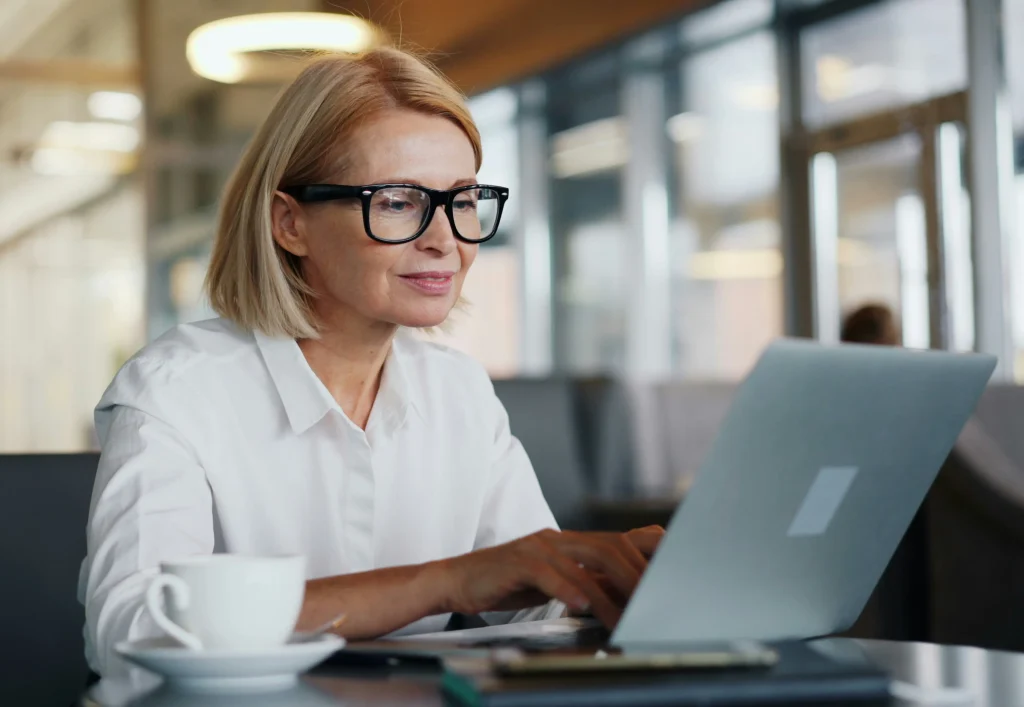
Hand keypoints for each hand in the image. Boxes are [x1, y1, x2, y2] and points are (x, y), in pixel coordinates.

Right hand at [435, 525, 664, 629]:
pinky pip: (547, 572)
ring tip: (626, 616)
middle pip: (611, 547)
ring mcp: (538, 546)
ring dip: (609, 591)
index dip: (650, 551)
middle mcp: (559, 538)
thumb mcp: (553, 581)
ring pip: (585, 560)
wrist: (456, 579)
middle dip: (638, 573)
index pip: (621, 538)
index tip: (678, 570)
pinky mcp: (516, 560)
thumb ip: (586, 582)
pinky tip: (580, 605)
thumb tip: (623, 596)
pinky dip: (566, 588)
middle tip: (655, 602)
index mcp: (571, 542)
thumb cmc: (506, 582)